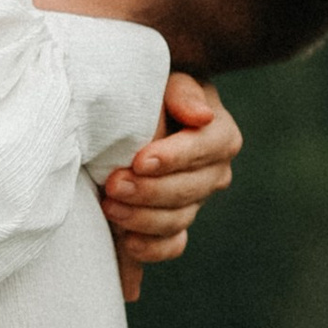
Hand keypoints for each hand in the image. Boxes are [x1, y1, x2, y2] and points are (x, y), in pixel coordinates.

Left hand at [101, 73, 241, 302]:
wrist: (127, 115)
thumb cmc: (149, 91)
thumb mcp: (165, 80)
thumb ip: (182, 93)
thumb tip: (202, 116)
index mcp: (219, 134)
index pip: (207, 148)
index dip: (175, 157)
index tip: (140, 160)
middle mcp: (214, 171)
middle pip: (190, 189)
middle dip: (150, 190)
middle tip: (113, 184)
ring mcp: (195, 202)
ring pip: (178, 220)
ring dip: (142, 218)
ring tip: (109, 206)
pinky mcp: (174, 225)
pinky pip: (172, 246)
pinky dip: (151, 248)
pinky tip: (127, 241)